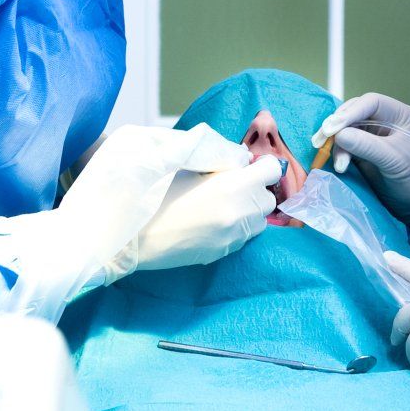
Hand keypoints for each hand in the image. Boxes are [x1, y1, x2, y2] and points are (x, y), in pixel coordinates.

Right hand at [120, 155, 279, 272]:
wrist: (137, 237)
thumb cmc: (158, 195)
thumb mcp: (190, 166)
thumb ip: (223, 159)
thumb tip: (244, 158)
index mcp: (234, 185)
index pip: (272, 170)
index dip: (261, 165)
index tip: (248, 166)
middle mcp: (242, 212)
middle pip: (268, 197)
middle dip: (255, 189)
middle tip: (231, 185)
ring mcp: (236, 236)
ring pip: (260, 220)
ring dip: (249, 210)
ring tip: (222, 205)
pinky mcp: (226, 252)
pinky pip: (244, 236)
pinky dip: (237, 227)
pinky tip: (212, 222)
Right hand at [311, 93, 409, 240]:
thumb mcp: (395, 161)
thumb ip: (368, 146)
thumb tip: (338, 134)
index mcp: (399, 115)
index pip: (370, 103)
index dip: (350, 112)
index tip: (332, 128)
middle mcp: (385, 122)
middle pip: (353, 114)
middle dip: (337, 127)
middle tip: (321, 141)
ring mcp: (373, 137)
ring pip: (346, 130)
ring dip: (336, 144)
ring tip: (339, 165)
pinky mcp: (364, 153)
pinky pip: (345, 146)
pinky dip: (339, 154)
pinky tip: (340, 166)